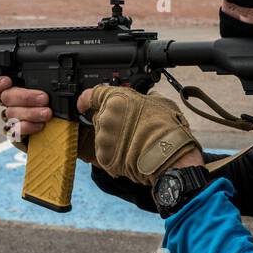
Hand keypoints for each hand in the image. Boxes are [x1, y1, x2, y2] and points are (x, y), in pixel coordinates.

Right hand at [0, 76, 51, 140]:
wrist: (57, 129)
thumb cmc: (51, 107)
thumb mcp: (48, 94)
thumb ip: (44, 87)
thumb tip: (50, 85)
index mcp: (15, 91)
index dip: (0, 84)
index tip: (7, 81)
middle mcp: (10, 105)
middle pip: (7, 98)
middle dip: (26, 97)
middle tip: (44, 99)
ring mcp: (12, 120)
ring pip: (12, 114)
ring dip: (31, 113)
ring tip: (47, 113)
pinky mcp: (16, 135)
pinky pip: (16, 131)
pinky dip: (28, 127)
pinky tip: (40, 125)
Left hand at [78, 85, 201, 184]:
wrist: (168, 156)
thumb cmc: (167, 128)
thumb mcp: (160, 102)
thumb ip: (146, 98)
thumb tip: (147, 98)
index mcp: (116, 99)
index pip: (92, 95)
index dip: (86, 100)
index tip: (84, 104)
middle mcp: (105, 117)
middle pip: (100, 117)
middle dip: (112, 123)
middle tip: (130, 129)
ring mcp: (103, 138)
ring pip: (103, 137)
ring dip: (114, 140)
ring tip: (134, 144)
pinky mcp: (104, 157)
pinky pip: (105, 154)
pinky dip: (115, 155)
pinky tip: (131, 155)